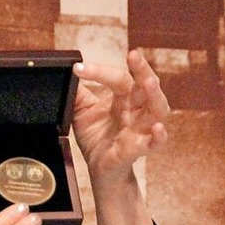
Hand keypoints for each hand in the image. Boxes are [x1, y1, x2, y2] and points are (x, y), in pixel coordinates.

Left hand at [72, 49, 164, 224]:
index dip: (99, 71)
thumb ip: (77, 94)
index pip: (118, 78)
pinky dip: (158, 136)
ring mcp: (140, 129)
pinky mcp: (139, 149)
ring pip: (158, 109)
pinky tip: (157, 129)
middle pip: (147, 86)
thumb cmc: (97, 138)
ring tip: (148, 82)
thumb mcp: (82, 113)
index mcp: (124, 98)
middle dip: (143, 69)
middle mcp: (136, 110)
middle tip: (134, 55)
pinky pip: (154, 143)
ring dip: (155, 95)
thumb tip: (66, 72)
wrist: (99, 170)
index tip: (78, 69)